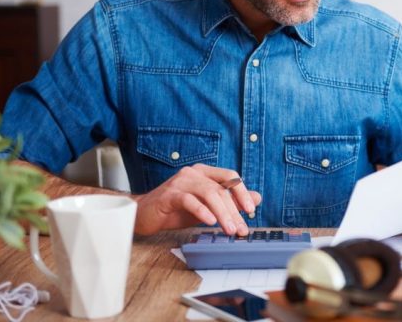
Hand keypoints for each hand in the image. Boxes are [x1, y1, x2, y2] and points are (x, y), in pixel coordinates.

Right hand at [132, 164, 261, 235]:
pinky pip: (189, 200)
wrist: (144, 214)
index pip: (230, 176)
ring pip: (208, 193)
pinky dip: (202, 211)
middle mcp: (194, 173)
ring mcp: (181, 181)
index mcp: (204, 172)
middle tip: (241, 229)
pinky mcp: (169, 194)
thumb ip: (230, 201)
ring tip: (229, 229)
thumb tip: (257, 199)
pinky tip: (210, 222)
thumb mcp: (207, 206)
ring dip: (222, 213)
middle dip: (234, 211)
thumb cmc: (176, 209)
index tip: (251, 210)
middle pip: (221, 189)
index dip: (243, 192)